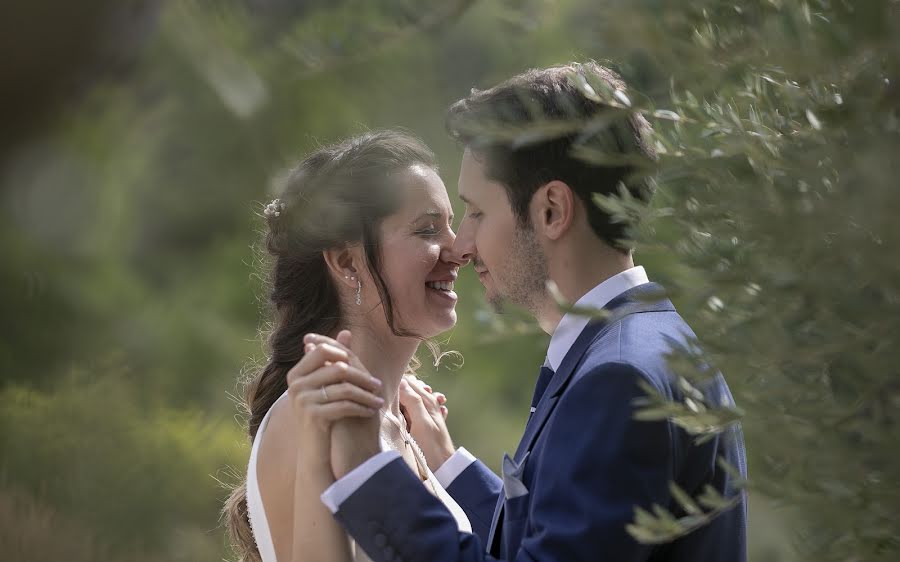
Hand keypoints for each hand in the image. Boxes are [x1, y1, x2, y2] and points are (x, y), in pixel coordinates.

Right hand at [286, 332, 383, 472]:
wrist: (314, 451)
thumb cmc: (322, 415)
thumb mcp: (326, 386)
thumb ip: (334, 359)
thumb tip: (346, 331)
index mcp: (296, 373)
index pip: (323, 350)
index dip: (345, 355)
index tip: (364, 368)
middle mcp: (295, 384)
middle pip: (338, 368)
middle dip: (362, 377)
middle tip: (378, 386)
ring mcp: (302, 399)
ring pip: (344, 388)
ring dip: (366, 395)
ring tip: (379, 401)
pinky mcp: (312, 415)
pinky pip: (344, 405)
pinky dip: (361, 408)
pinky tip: (371, 412)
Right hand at [399, 375, 455, 471]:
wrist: (443, 466)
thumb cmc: (432, 446)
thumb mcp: (421, 423)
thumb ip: (413, 401)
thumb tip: (401, 382)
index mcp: (428, 400)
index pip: (408, 381)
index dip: (397, 384)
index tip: (387, 392)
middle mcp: (428, 403)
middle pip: (409, 389)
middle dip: (400, 392)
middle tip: (393, 406)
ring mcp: (426, 413)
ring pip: (410, 400)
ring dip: (404, 404)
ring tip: (400, 414)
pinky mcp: (423, 424)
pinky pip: (412, 412)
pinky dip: (409, 412)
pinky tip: (408, 419)